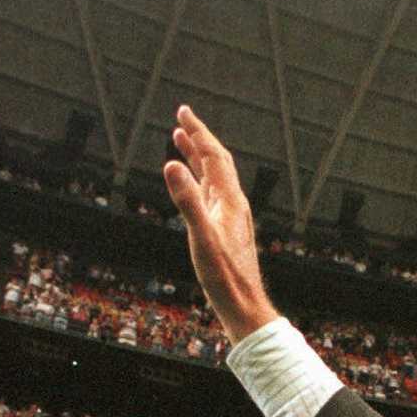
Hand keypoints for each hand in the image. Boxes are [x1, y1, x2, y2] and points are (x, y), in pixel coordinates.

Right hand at [162, 105, 277, 342]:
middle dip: (199, 138)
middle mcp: (233, 204)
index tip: (182, 112)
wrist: (244, 304)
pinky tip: (191, 183)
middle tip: (182, 118)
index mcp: (230, 201)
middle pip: (216, 161)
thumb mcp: (201, 237)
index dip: (197, 133)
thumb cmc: (224, 276)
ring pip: (213, 178)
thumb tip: (171, 165)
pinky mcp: (225, 229)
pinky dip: (198, 180)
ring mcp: (230, 216)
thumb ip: (187, 201)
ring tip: (181, 140)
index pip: (213, 156)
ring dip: (197, 157)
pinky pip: (211, 195)